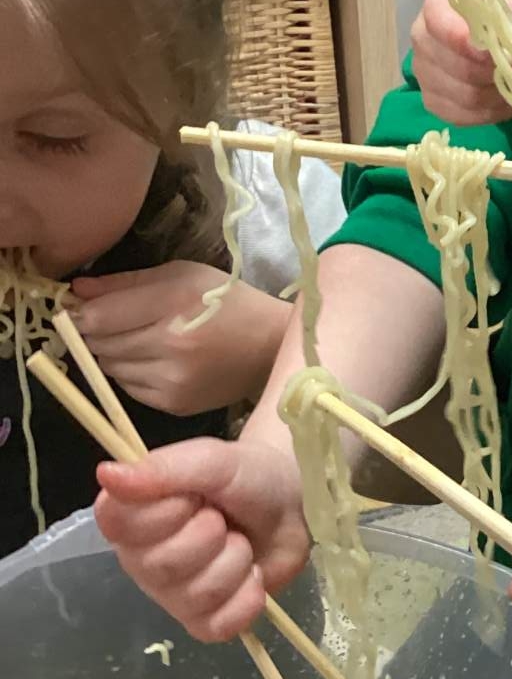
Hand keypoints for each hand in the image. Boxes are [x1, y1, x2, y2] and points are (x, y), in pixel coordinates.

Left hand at [70, 265, 291, 415]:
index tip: (78, 307)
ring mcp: (172, 381)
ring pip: (108, 369)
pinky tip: (152, 360)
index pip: (100, 316)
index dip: (80, 313)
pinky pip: (127, 388)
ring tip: (137, 340)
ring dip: (111, 354)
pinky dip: (130, 374)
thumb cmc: (227, 302)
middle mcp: (171, 346)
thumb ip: (126, 282)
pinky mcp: (174, 404)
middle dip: (94, 333)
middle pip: (99, 344)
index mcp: (175, 303)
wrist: (269, 346)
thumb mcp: (182, 274)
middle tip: (109, 322)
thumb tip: (76, 291)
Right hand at [94, 437, 308, 641]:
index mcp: (131, 516)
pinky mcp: (204, 621)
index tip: (193, 497)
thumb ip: (164, 467)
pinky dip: (246, 597)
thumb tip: (106, 474)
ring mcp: (171, 595)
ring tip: (241, 541)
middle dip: (209, 536)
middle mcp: (142, 559)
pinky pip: (217, 626)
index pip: (120, 525)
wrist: (294, 506)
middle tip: (224, 519)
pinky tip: (252, 574)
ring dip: (234, 562)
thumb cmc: (247, 478)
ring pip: (194, 596)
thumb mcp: (214, 460)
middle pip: (160, 566)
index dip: (164, 511)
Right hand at [409, 0, 511, 126]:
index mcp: (438, 3)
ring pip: (465, 96)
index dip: (469, 43)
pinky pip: (463, 116)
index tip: (498, 50)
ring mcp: (423, 71)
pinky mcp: (432, 100)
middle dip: (497, 74)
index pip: (442, 25)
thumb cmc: (510, 17)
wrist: (503, 37)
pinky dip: (492, 112)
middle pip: (458, 67)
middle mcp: (422, 36)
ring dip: (500, 96)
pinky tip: (506, 100)